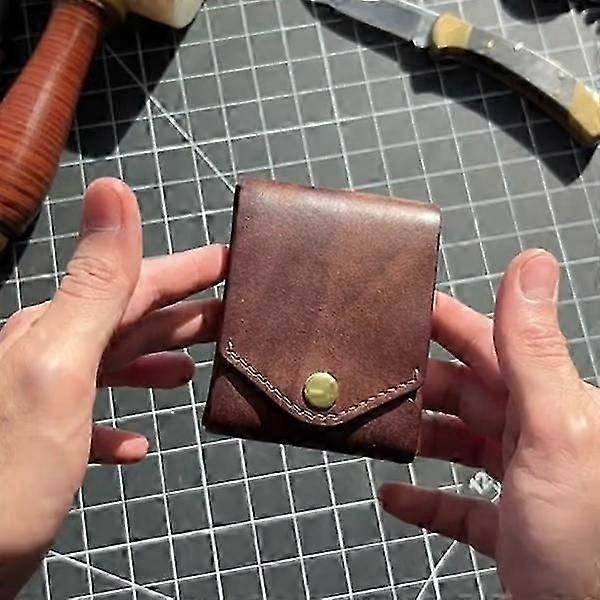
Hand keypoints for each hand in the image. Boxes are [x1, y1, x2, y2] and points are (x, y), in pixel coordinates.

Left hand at [0, 178, 226, 597]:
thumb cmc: (8, 476)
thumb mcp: (60, 366)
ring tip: (194, 368)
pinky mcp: (41, 450)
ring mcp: (43, 403)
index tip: (234, 260)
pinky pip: (90, 426)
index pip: (135, 282)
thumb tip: (111, 191)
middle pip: (129, 322)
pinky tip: (139, 443)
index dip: (189, 268)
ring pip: (112, 368)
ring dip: (156, 362)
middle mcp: (48, 357)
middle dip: (184, 313)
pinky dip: (120, 426)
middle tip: (234, 312)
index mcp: (59, 331)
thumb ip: (95, 282)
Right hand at [379, 250, 599, 599]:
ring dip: (417, 436)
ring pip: (458, 443)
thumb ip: (533, 351)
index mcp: (547, 404)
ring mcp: (523, 484)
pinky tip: (396, 496)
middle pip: (464, 391)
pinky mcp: (509, 529)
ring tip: (378, 430)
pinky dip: (425, 497)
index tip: (400, 302)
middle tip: (371, 373)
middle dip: (416, 380)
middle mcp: (536, 436)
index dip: (443, 318)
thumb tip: (530, 266)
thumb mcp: (555, 435)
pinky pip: (458, 504)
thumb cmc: (588, 543)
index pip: (487, 342)